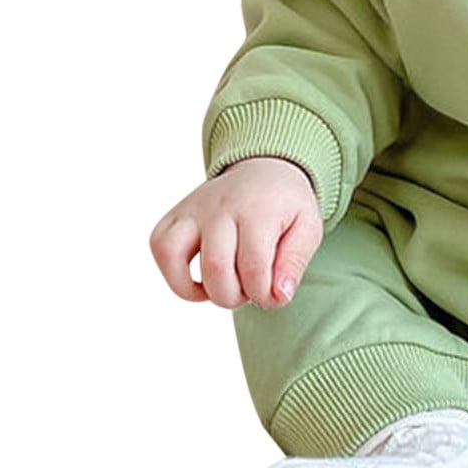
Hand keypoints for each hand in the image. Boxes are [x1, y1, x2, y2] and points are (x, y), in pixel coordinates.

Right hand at [149, 157, 322, 309]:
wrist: (266, 170)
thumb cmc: (286, 206)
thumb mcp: (308, 229)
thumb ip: (295, 263)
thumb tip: (278, 296)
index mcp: (258, 209)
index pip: (253, 267)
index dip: (263, 294)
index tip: (272, 294)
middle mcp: (220, 205)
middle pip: (214, 267)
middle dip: (233, 296)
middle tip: (250, 289)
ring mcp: (193, 208)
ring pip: (174, 254)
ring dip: (199, 288)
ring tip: (222, 287)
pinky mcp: (176, 215)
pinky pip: (159, 246)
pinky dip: (174, 275)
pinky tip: (201, 280)